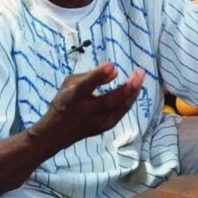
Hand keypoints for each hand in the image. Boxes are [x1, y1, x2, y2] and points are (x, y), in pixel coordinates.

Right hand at [28, 62, 144, 151]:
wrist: (57, 132)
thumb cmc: (65, 101)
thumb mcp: (70, 83)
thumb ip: (92, 76)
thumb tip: (115, 71)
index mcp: (73, 97)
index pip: (86, 86)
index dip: (99, 75)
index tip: (112, 65)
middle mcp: (86, 111)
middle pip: (110, 100)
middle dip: (128, 86)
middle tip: (140, 72)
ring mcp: (97, 122)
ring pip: (120, 107)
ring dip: (133, 92)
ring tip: (140, 78)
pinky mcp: (105, 127)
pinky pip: (122, 112)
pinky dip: (130, 100)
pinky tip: (135, 90)